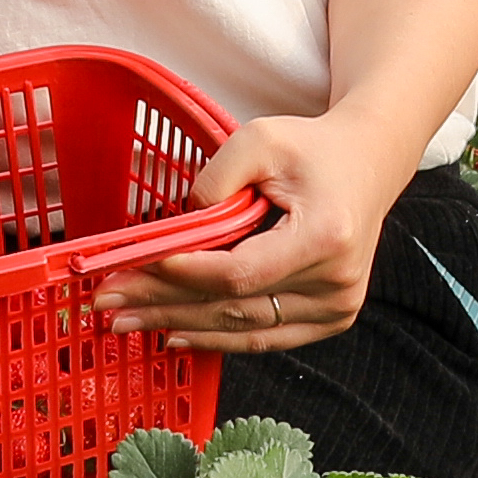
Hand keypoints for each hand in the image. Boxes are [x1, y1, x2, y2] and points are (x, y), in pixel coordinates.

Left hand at [99, 102, 412, 352]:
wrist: (369, 162)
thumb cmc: (314, 149)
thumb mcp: (261, 139)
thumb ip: (215, 180)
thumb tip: (174, 231)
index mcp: (326, 236)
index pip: (240, 272)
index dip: (183, 275)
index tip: (135, 268)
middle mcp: (337, 282)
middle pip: (234, 306)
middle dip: (163, 303)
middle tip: (107, 302)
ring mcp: (337, 307)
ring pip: (243, 329)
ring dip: (179, 325)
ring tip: (127, 321)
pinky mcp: (329, 319)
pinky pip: (263, 337)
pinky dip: (215, 338)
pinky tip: (174, 334)